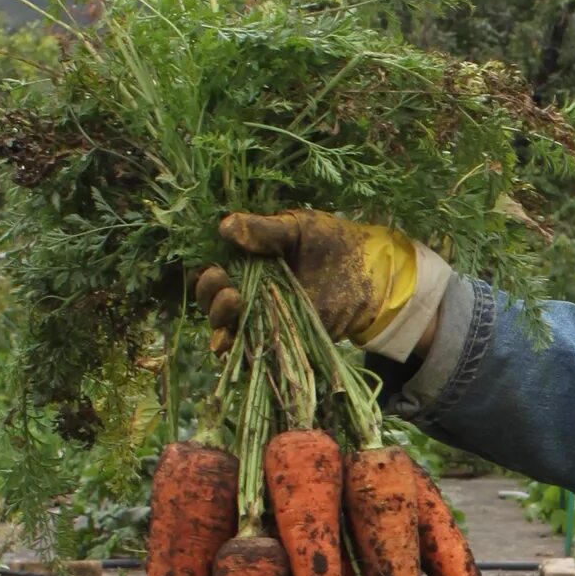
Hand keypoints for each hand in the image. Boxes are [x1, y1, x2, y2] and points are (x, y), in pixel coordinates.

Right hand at [195, 209, 419, 352]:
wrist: (369, 273)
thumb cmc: (333, 243)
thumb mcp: (296, 228)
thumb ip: (263, 230)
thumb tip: (224, 226)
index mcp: (247, 264)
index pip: (212, 272)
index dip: (204, 273)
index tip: (211, 266)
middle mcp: (249, 292)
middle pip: (211, 302)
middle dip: (209, 294)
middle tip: (221, 282)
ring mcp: (263, 318)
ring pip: (225, 326)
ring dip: (219, 317)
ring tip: (232, 299)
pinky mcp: (280, 338)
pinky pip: (249, 349)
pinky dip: (232, 349)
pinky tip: (226, 340)